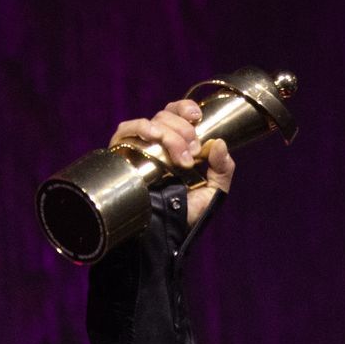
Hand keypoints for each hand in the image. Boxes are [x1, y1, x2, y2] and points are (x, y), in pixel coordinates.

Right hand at [109, 99, 235, 226]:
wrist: (163, 234)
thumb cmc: (186, 215)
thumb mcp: (213, 191)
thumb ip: (223, 168)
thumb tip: (219, 143)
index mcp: (176, 144)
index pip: (177, 112)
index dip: (186, 109)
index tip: (197, 119)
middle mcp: (156, 144)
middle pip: (166, 116)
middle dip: (183, 131)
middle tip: (191, 156)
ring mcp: (138, 148)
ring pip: (151, 122)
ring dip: (168, 133)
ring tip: (179, 159)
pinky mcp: (121, 155)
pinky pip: (126, 130)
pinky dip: (141, 129)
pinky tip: (152, 139)